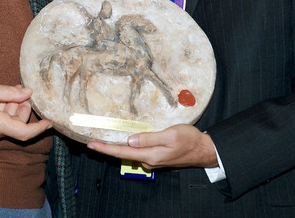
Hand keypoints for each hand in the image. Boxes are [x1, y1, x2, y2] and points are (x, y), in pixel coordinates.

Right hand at [0, 80, 50, 142]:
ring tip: (11, 91)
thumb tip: (29, 93)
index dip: (39, 128)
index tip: (49, 122)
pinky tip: (0, 99)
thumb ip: (11, 93)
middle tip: (21, 91)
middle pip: (16, 125)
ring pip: (7, 124)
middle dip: (22, 108)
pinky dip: (2, 113)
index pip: (24, 132)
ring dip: (12, 109)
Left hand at [86, 124, 217, 169]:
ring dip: (119, 145)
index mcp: (150, 155)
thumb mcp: (170, 134)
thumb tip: (130, 141)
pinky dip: (130, 145)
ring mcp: (152, 159)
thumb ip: (149, 138)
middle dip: (107, 147)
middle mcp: (149, 159)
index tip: (91, 145)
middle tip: (92, 140)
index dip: (105, 149)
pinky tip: (127, 138)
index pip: (122, 152)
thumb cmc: (189, 140)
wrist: (203, 150)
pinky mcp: (156, 156)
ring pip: (131, 152)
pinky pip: (139, 151)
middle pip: (123, 153)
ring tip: (106, 137)